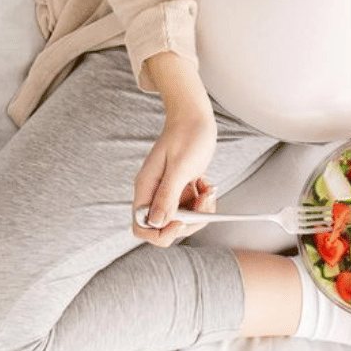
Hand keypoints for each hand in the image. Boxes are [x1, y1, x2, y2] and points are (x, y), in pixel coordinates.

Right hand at [133, 111, 217, 246]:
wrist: (194, 118)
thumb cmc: (187, 136)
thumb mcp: (180, 167)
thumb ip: (167, 195)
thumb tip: (156, 223)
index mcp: (145, 189)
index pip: (142, 227)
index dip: (161, 233)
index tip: (182, 221)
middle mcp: (153, 194)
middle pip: (165, 228)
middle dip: (189, 221)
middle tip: (204, 201)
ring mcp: (167, 193)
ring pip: (182, 221)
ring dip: (200, 212)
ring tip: (208, 190)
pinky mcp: (181, 190)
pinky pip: (191, 210)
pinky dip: (203, 203)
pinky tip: (207, 186)